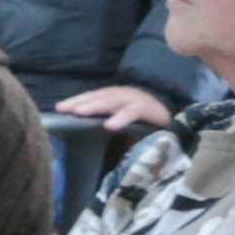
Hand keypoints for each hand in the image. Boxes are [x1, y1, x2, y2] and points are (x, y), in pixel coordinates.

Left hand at [53, 83, 168, 133]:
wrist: (175, 117)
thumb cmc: (146, 122)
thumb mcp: (123, 123)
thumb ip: (107, 126)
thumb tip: (83, 139)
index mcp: (115, 98)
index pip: (92, 97)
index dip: (76, 101)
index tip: (59, 108)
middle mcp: (123, 95)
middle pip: (97, 97)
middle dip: (79, 102)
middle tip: (62, 108)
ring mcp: (135, 99)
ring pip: (111, 101)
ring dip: (94, 106)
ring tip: (79, 113)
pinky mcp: (147, 108)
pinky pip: (132, 112)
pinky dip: (120, 118)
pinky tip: (109, 126)